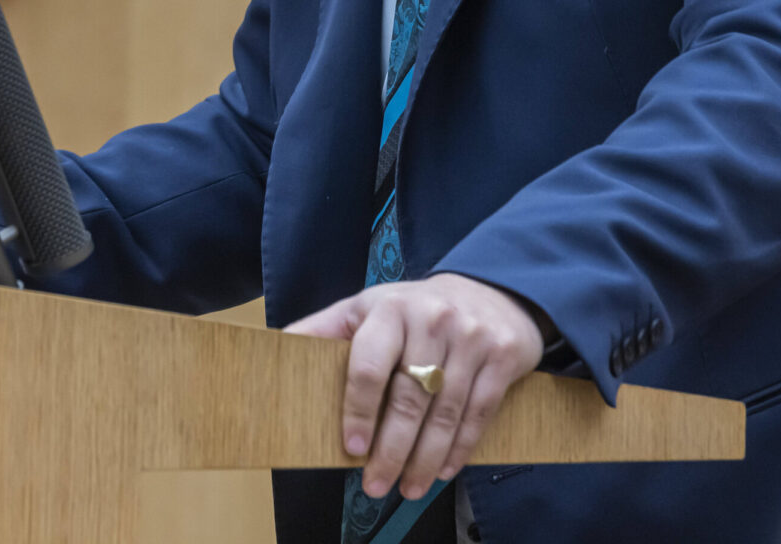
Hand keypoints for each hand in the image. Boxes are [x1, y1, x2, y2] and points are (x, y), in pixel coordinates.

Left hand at [286, 273, 544, 501]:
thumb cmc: (415, 308)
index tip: (352, 446)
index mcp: (389, 309)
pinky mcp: (502, 358)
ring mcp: (471, 339)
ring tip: (408, 488)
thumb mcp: (369, 307)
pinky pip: (479, 413)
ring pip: (445, 412)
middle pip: (409, 397)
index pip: (370, 364)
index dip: (359, 409)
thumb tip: (278, 348)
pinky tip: (443, 470)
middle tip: (375, 484)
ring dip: (425, 458)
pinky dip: (460, 448)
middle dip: (391, 449)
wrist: (493, 292)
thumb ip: (327, 329)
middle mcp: (432, 320)